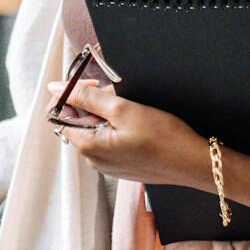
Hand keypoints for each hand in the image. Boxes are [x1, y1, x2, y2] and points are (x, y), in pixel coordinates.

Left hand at [46, 79, 206, 188]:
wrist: (194, 162)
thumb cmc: (163, 138)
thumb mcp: (122, 109)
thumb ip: (86, 98)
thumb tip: (55, 87)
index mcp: (88, 147)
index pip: (60, 116)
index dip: (72, 96)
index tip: (93, 86)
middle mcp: (93, 159)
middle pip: (80, 121)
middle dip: (95, 102)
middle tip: (119, 94)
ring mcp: (108, 164)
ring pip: (97, 128)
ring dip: (108, 112)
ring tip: (132, 109)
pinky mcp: (122, 164)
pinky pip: (110, 139)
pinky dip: (118, 125)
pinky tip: (137, 121)